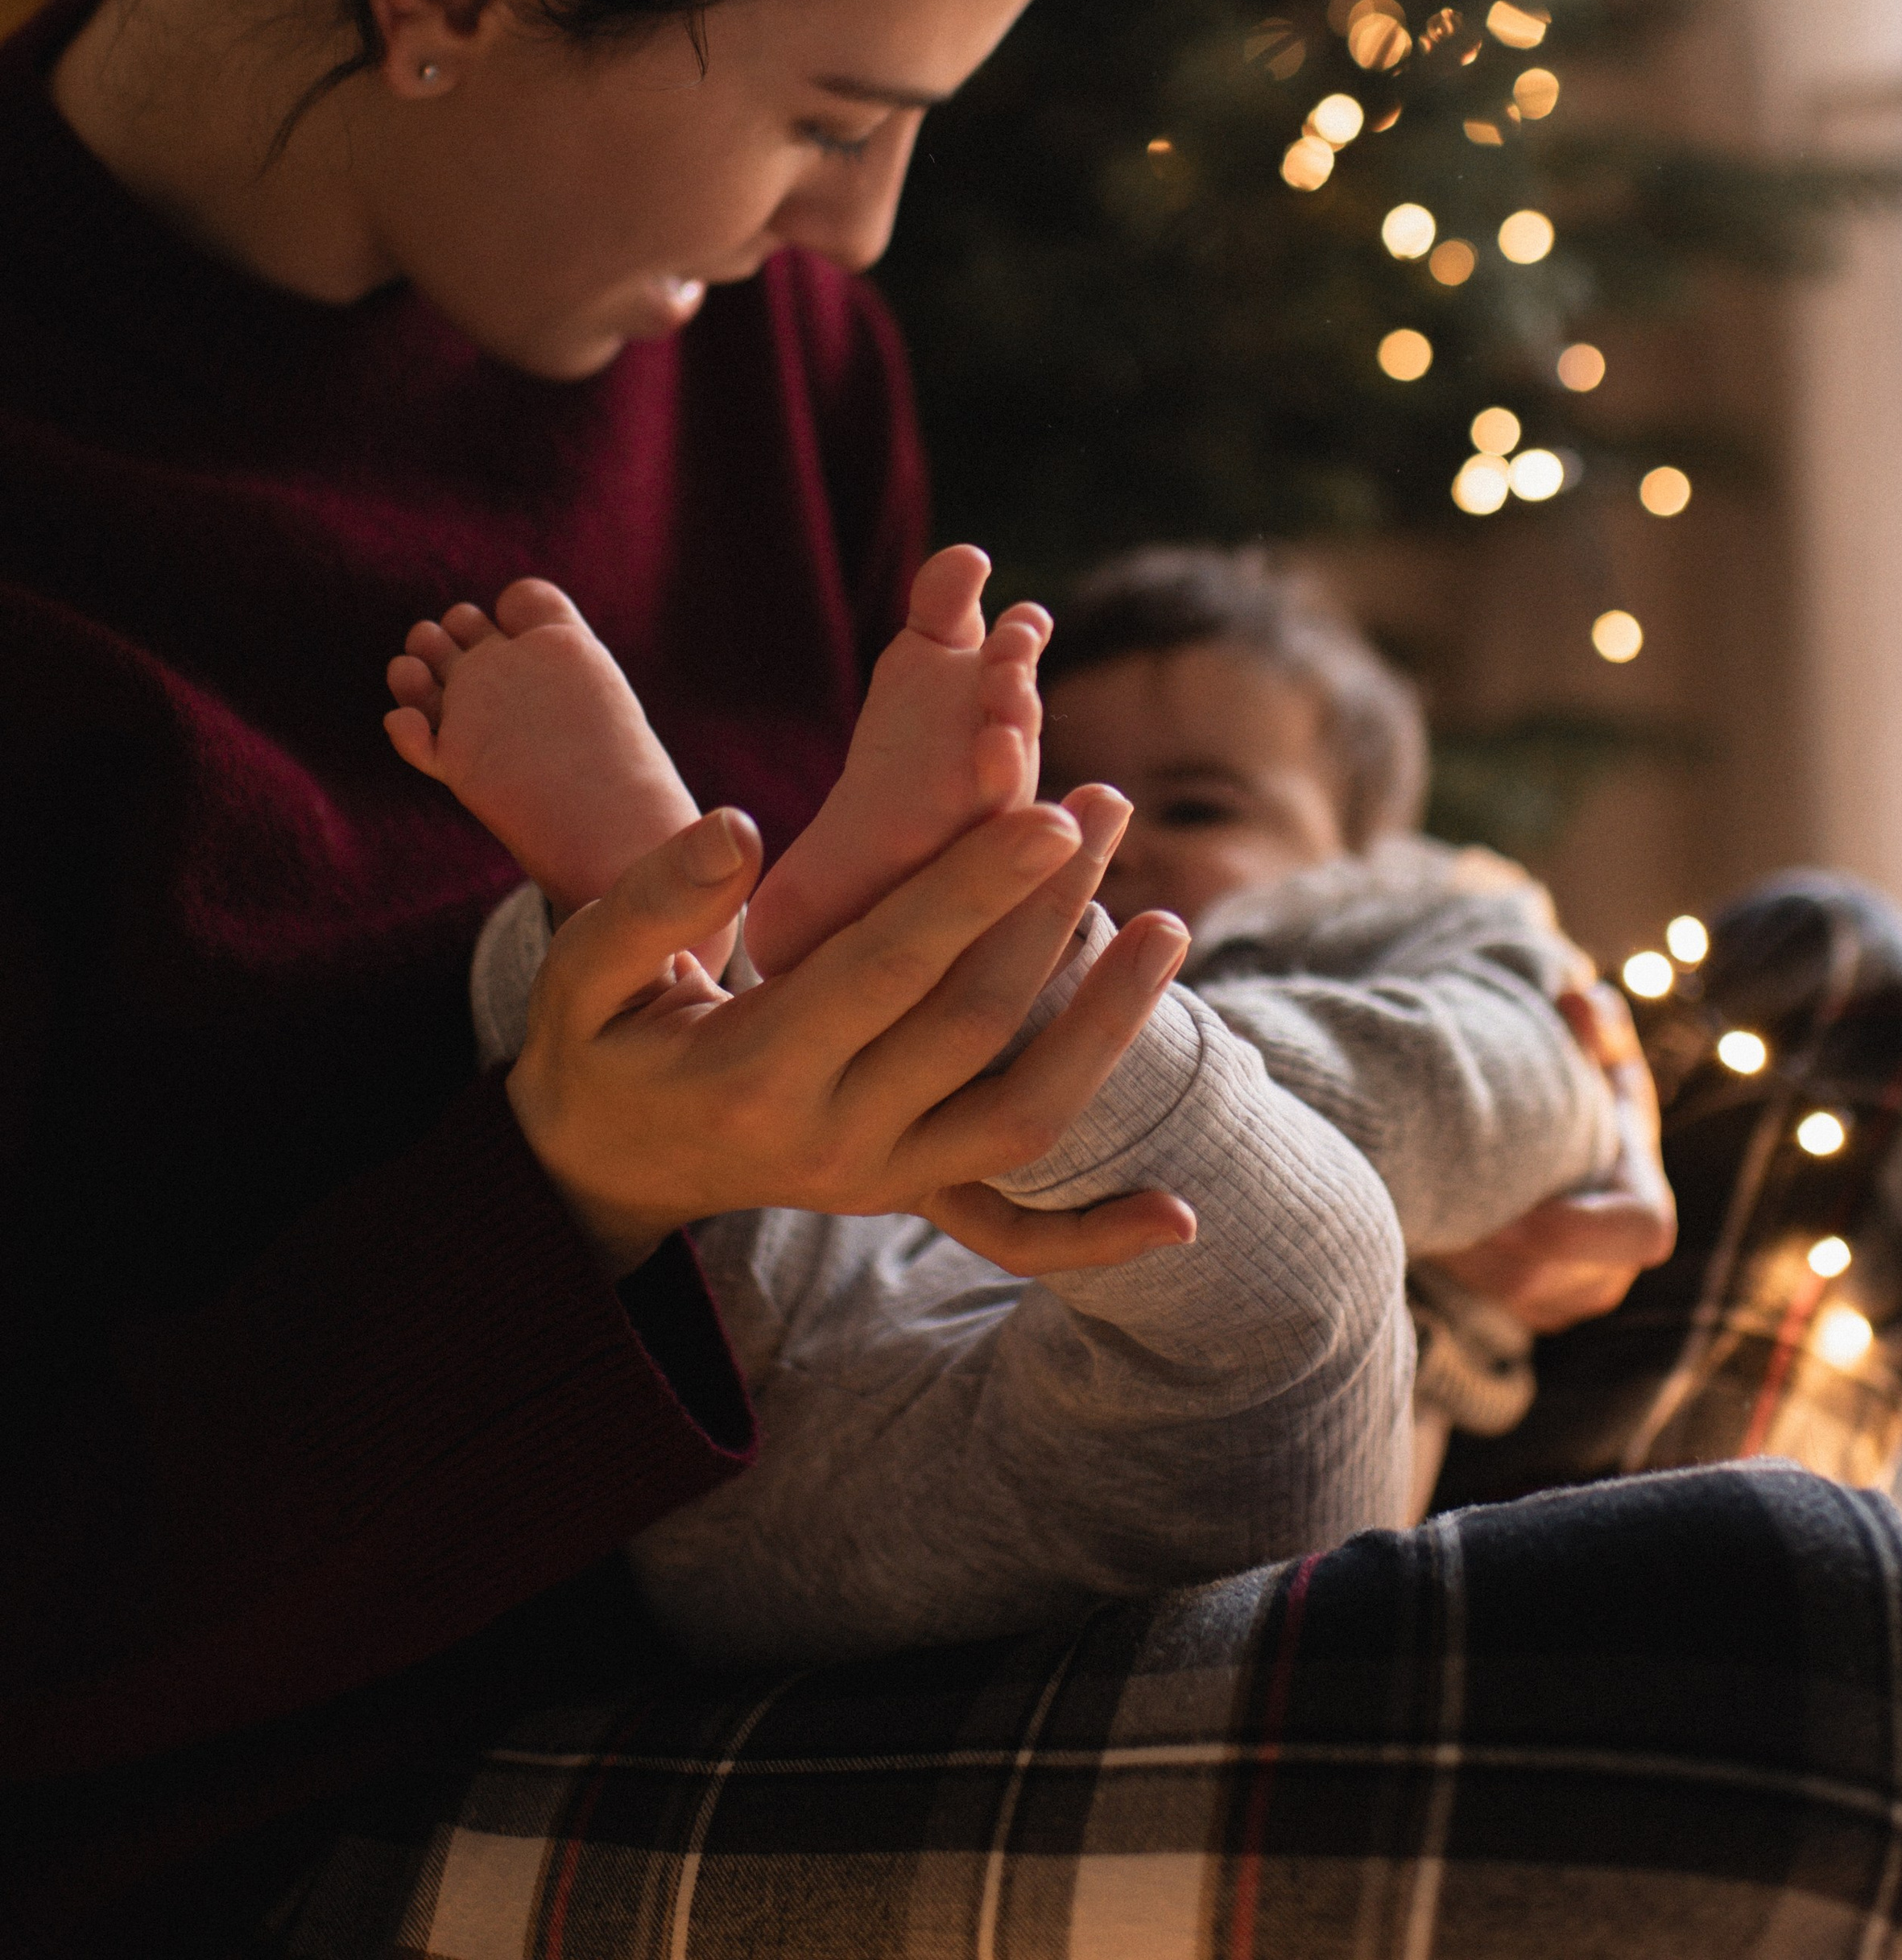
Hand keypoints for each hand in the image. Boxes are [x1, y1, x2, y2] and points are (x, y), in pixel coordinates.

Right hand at [505, 787, 1194, 1278]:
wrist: (597, 1170)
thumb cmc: (597, 1044)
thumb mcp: (583, 974)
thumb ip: (652, 901)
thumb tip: (740, 829)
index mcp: (753, 1073)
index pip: (887, 967)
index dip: (973, 888)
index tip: (1048, 812)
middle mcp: (828, 1142)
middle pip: (971, 1024)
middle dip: (1050, 912)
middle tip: (1107, 806)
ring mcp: (876, 1181)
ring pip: (1018, 1117)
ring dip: (1105, 1026)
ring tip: (1168, 924)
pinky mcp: (906, 1197)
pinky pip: (1012, 1231)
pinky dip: (1095, 1237)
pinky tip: (1176, 1214)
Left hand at [1417, 983, 1675, 1333]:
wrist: (1550, 1121)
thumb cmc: (1574, 1071)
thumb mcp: (1590, 1037)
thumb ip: (1594, 1020)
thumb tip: (1576, 998)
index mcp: (1640, 1186)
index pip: (1640, 1230)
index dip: (1576, 1229)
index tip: (1507, 1208)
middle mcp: (1618, 1252)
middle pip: (1558, 1280)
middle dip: (1493, 1250)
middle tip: (1437, 1204)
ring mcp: (1578, 1287)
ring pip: (1520, 1296)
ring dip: (1470, 1259)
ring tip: (1429, 1206)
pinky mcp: (1539, 1302)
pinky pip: (1501, 1303)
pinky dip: (1463, 1268)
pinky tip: (1436, 1218)